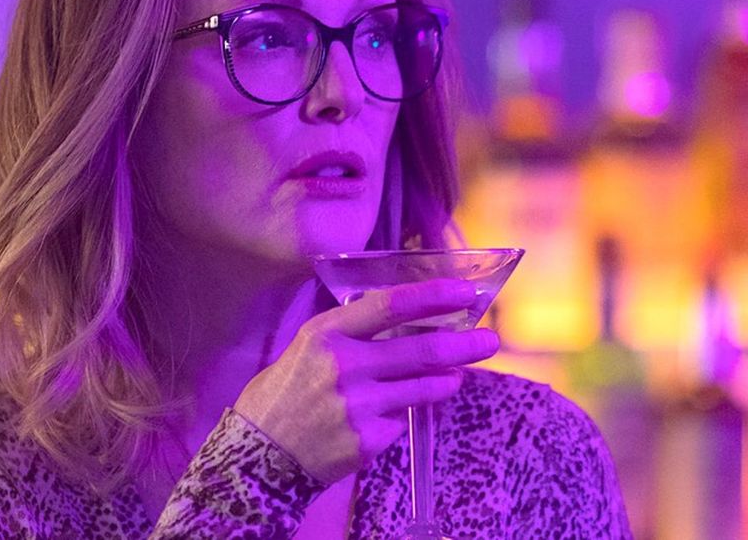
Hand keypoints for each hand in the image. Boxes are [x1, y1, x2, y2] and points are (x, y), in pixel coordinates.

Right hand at [233, 278, 498, 483]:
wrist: (259, 454)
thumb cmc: (283, 393)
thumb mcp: (308, 348)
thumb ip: (351, 334)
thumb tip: (407, 321)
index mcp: (325, 334)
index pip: (389, 306)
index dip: (432, 296)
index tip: (464, 292)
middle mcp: (344, 366)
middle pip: (420, 349)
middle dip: (462, 344)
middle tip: (488, 341)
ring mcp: (358, 405)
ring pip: (422, 387)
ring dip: (446, 379)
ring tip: (456, 375)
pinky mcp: (368, 440)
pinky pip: (399, 420)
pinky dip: (400, 414)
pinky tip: (385, 414)